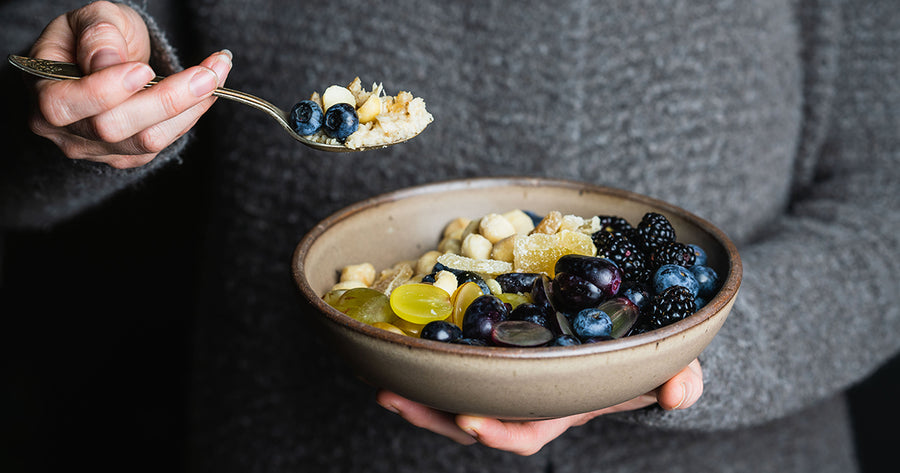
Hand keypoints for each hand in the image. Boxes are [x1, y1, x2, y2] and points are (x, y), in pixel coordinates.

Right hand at [25, 1, 231, 168]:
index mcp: (43, 92)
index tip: (143, 69)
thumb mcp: (94, 18)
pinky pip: (164, 142)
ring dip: (190, 108)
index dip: (106, 91)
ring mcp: (98, 148)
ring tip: (216, 73)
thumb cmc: (97, 34)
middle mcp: (65, 130)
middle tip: (206, 73)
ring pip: (147, 140)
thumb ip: (98, 35)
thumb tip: (109, 62)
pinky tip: (209, 88)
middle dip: (165, 100)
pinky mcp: (129, 155)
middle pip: (113, 129)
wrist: (109, 56)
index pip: (64, 105)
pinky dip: (192, 114)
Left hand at [376, 358, 702, 455]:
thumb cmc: (647, 349)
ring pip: (457, 391)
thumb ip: (679, 378)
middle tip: (393, 397)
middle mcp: (527, 394)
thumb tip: (679, 391)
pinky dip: (429, 353)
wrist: (629, 322)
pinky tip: (399, 340)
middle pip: (474, 416)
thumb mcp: (669, 362)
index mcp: (561, 404)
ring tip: (381, 378)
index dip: (500, 431)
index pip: (527, 430)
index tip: (471, 422)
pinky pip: (457, 356)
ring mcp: (507, 372)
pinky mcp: (493, 345)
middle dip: (432, 414)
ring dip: (419, 389)